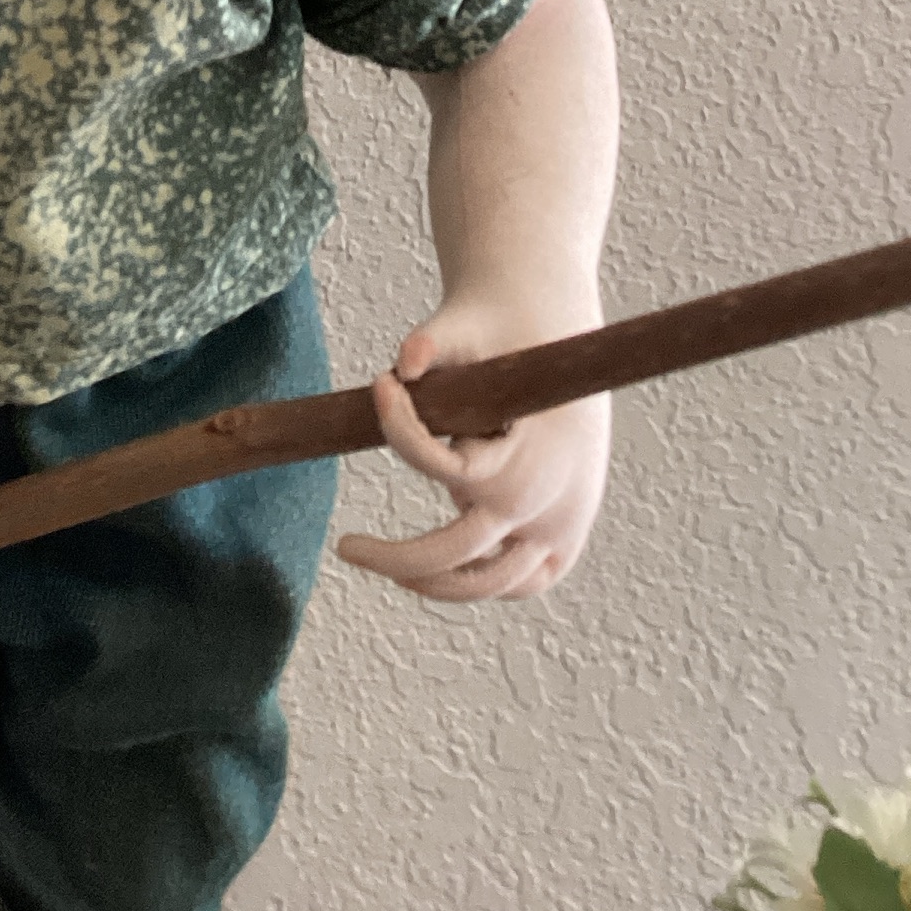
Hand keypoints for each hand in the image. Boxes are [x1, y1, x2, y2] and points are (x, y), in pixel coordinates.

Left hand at [336, 303, 609, 600]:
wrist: (562, 346)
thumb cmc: (507, 338)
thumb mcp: (469, 326)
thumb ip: (434, 341)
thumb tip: (404, 363)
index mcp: (531, 455)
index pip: (445, 467)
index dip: (400, 432)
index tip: (378, 391)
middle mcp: (547, 503)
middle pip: (457, 554)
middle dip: (395, 558)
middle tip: (345, 546)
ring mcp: (560, 528)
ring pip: (487, 584)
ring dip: (433, 581)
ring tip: (390, 568)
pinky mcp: (565, 540)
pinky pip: (517, 581)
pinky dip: (481, 583)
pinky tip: (441, 571)